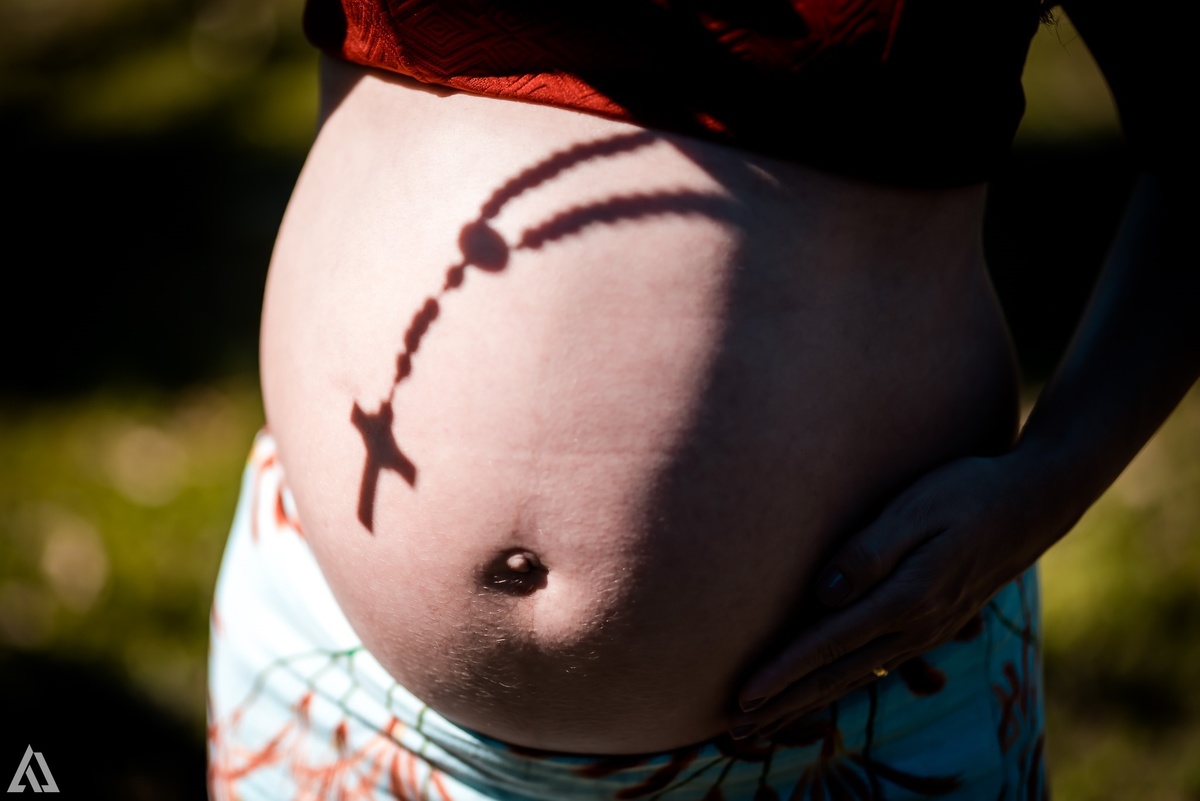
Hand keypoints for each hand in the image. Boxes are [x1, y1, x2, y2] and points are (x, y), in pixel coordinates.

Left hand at [729, 452, 1068, 739]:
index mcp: (905, 599)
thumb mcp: (915, 510)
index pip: (827, 644)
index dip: (781, 672)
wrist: (1034, 502)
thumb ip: (869, 551)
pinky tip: (821, 695)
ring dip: (807, 702)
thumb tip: (823, 593)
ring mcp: (925, 632)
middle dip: (783, 704)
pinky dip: (840, 686)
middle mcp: (914, 627)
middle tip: (733, 729)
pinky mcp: (931, 627)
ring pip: (854, 678)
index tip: (742, 696)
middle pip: (835, 675)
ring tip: (765, 722)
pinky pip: (875, 668)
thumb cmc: (967, 493)